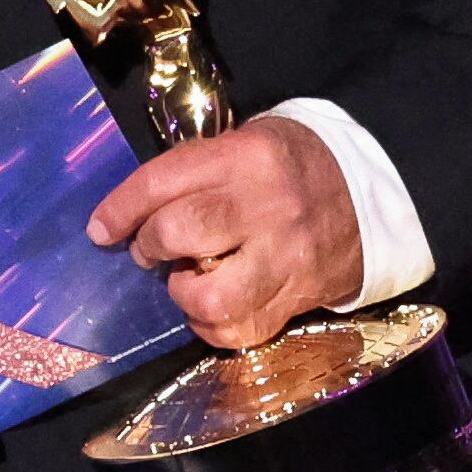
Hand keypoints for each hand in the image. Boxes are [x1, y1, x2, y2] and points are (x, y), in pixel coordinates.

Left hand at [86, 117, 363, 350]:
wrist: (371, 193)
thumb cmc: (290, 164)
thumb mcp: (247, 141)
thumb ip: (195, 170)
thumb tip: (132, 211)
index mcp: (248, 157)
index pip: (164, 180)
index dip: (121, 208)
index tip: (100, 230)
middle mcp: (266, 207)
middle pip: (181, 231)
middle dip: (149, 245)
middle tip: (150, 249)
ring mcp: (285, 258)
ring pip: (211, 296)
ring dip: (183, 293)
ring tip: (187, 280)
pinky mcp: (297, 299)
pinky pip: (239, 330)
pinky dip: (211, 326)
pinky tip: (212, 307)